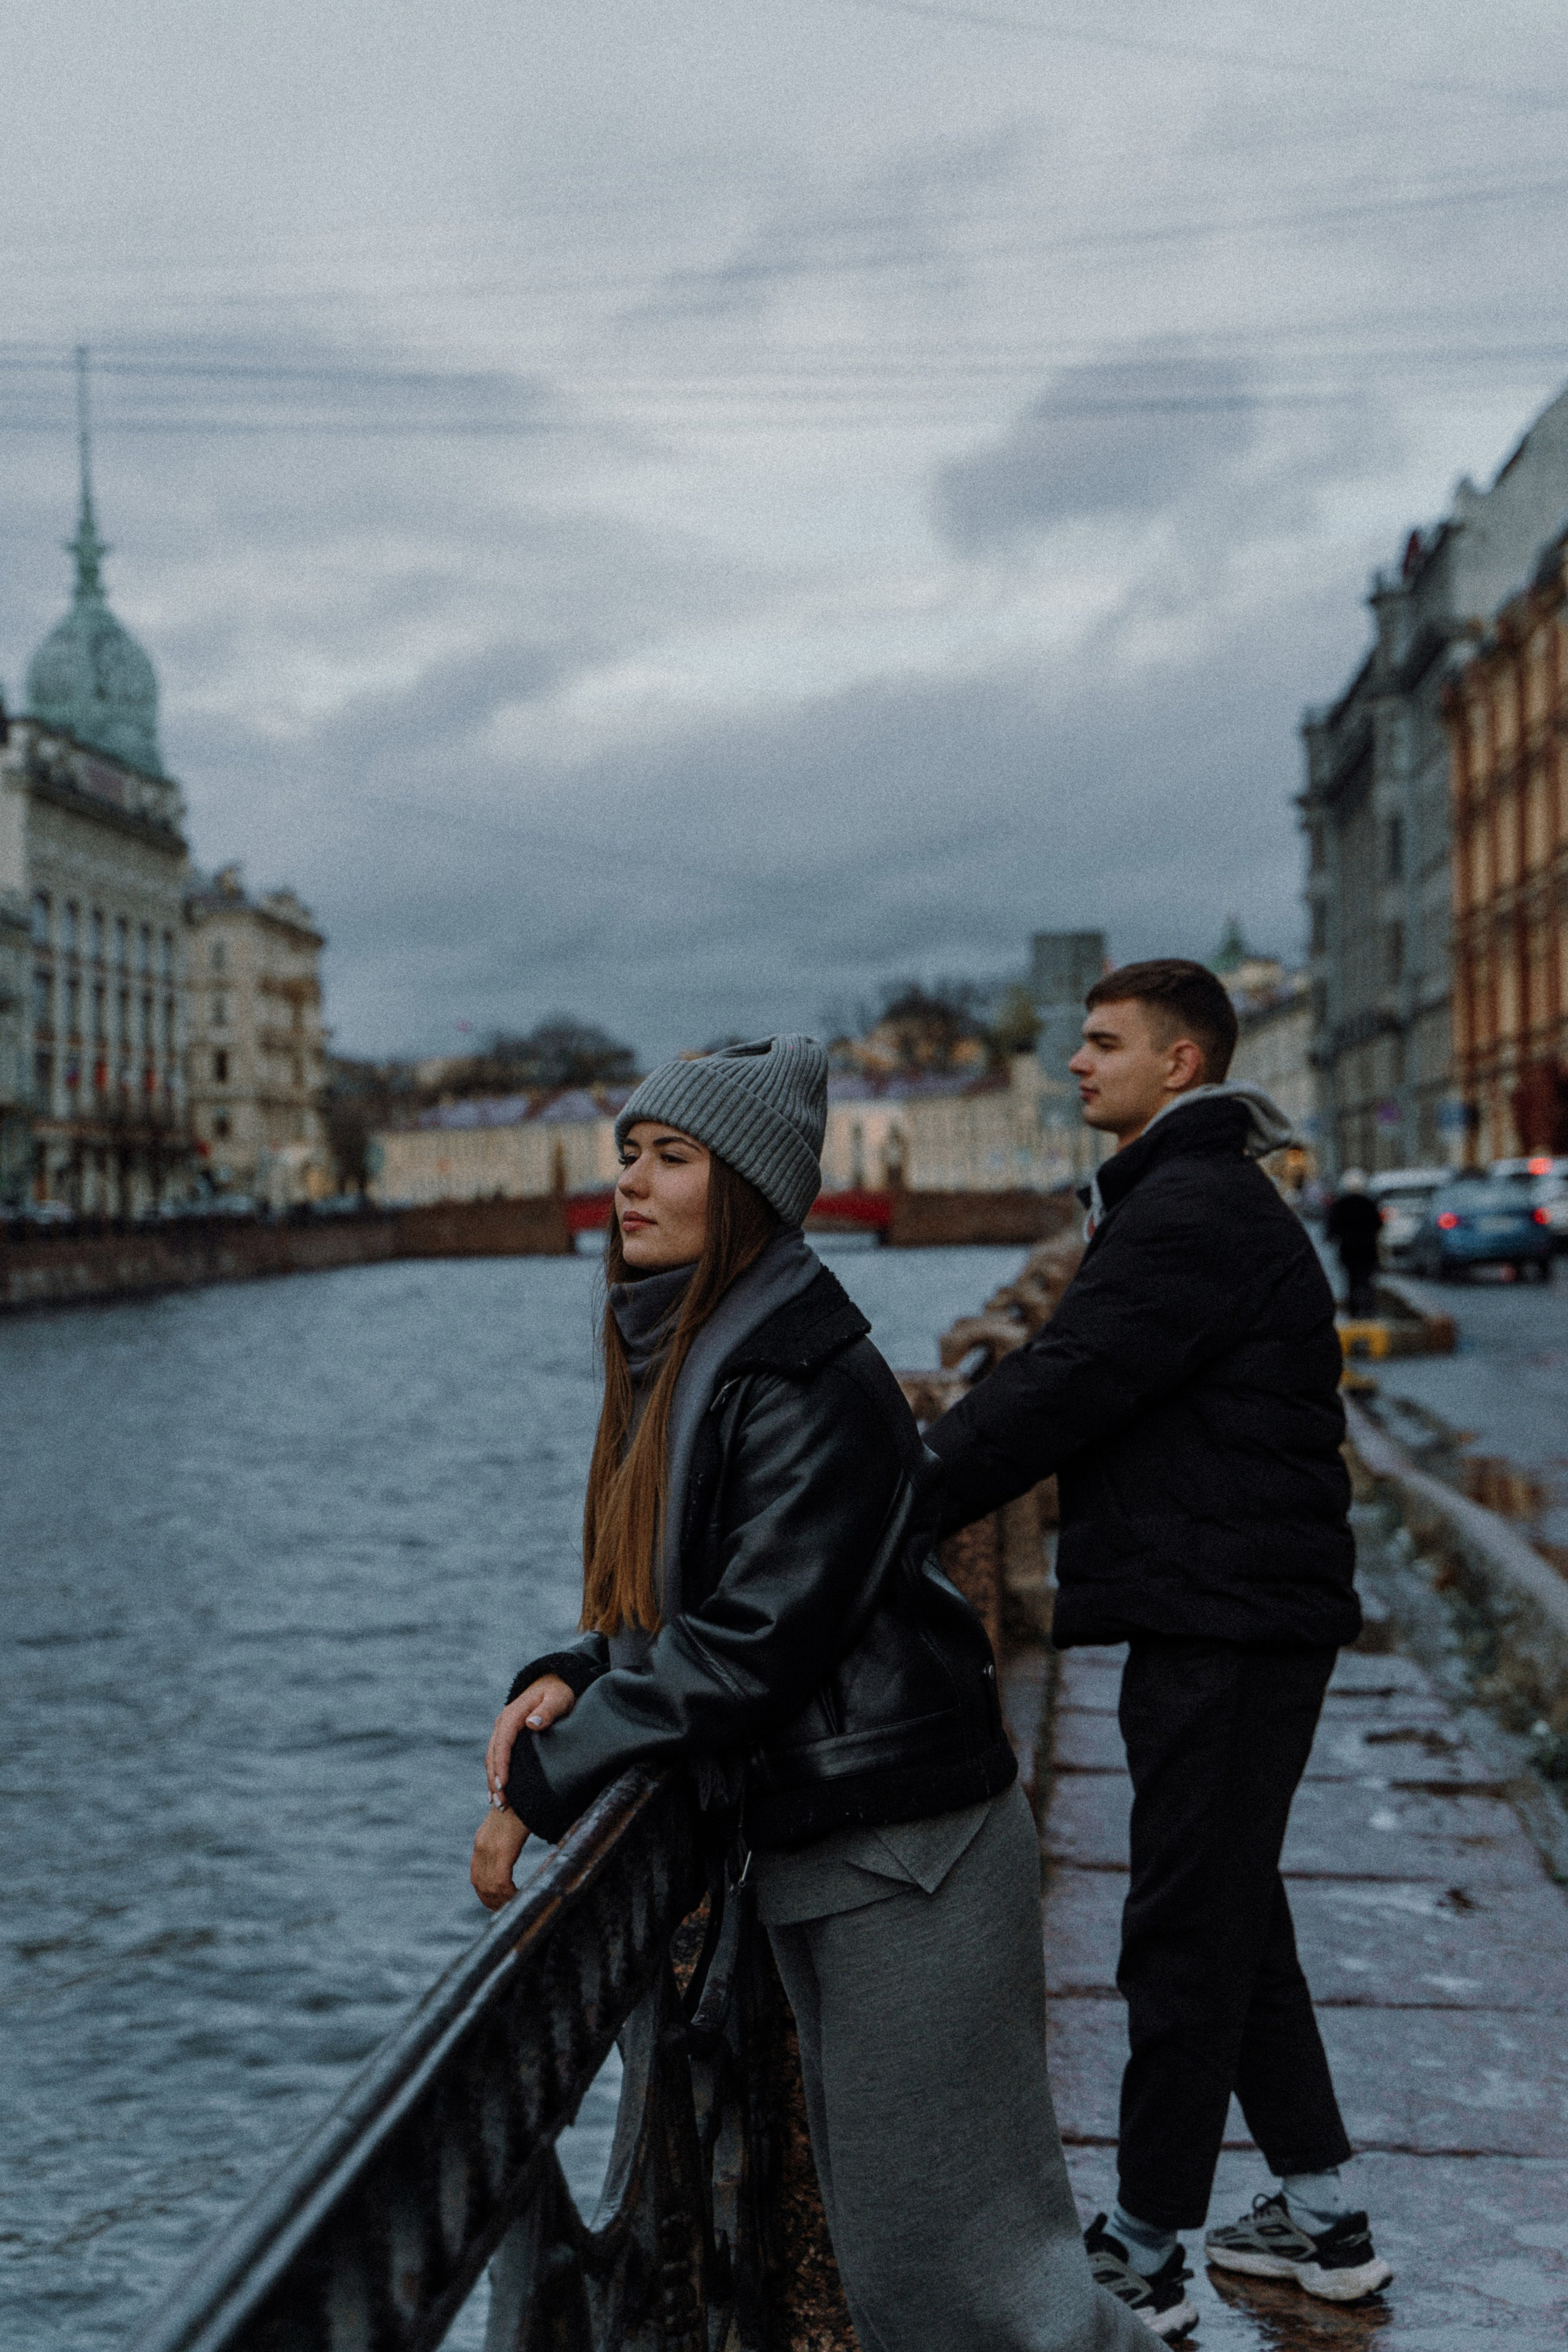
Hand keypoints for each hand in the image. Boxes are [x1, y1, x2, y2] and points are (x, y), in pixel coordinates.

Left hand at [471, 1806, 527, 1909]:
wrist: (523, 1790)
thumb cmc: (521, 1807)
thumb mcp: (505, 1826)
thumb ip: (503, 1841)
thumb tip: (510, 1852)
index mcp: (481, 1843)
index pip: (476, 1876)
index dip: (484, 1894)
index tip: (493, 1904)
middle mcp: (481, 1848)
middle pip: (481, 1885)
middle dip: (491, 1901)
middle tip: (503, 1911)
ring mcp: (490, 1849)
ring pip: (490, 1886)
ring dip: (500, 1900)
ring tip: (511, 1906)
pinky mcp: (502, 1850)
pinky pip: (501, 1882)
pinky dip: (508, 1894)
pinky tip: (517, 1896)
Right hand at [485, 1675, 575, 1803]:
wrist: (554, 1680)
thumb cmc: (560, 1691)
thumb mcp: (559, 1698)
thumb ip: (548, 1710)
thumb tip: (531, 1723)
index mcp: (514, 1713)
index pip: (503, 1741)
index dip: (501, 1764)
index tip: (503, 1785)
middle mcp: (504, 1721)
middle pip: (493, 1753)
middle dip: (494, 1778)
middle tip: (501, 1803)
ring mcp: (503, 1727)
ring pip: (492, 1756)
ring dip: (492, 1779)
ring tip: (498, 1803)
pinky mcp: (507, 1734)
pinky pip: (496, 1755)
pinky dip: (495, 1773)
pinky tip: (498, 1791)